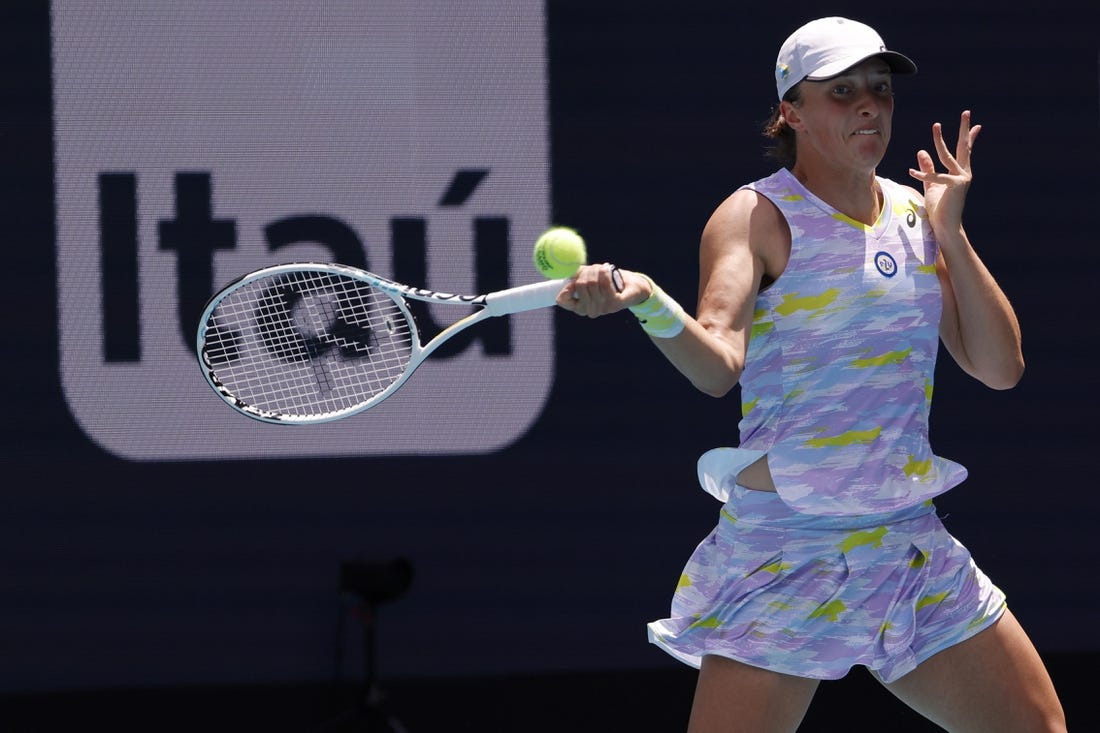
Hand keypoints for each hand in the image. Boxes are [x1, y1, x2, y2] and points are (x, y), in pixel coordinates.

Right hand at [555, 264, 650, 317]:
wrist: (634, 287)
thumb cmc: (609, 282)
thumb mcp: (589, 279)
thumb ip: (576, 276)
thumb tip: (566, 271)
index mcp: (580, 307)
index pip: (562, 300)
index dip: (565, 287)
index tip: (573, 279)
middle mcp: (590, 311)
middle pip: (580, 284)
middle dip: (586, 271)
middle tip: (594, 267)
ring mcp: (603, 308)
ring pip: (592, 282)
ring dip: (597, 270)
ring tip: (602, 269)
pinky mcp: (615, 304)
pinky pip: (605, 284)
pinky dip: (605, 273)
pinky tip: (607, 270)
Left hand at [909, 110, 980, 237]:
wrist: (945, 226)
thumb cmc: (939, 208)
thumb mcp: (931, 184)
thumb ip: (927, 168)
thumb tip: (921, 151)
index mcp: (960, 173)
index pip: (965, 152)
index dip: (971, 137)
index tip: (978, 125)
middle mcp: (964, 173)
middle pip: (964, 147)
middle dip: (965, 129)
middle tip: (966, 111)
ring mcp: (961, 179)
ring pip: (947, 156)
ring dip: (940, 140)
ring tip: (936, 125)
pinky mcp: (955, 186)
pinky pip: (935, 176)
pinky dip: (922, 174)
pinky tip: (911, 171)